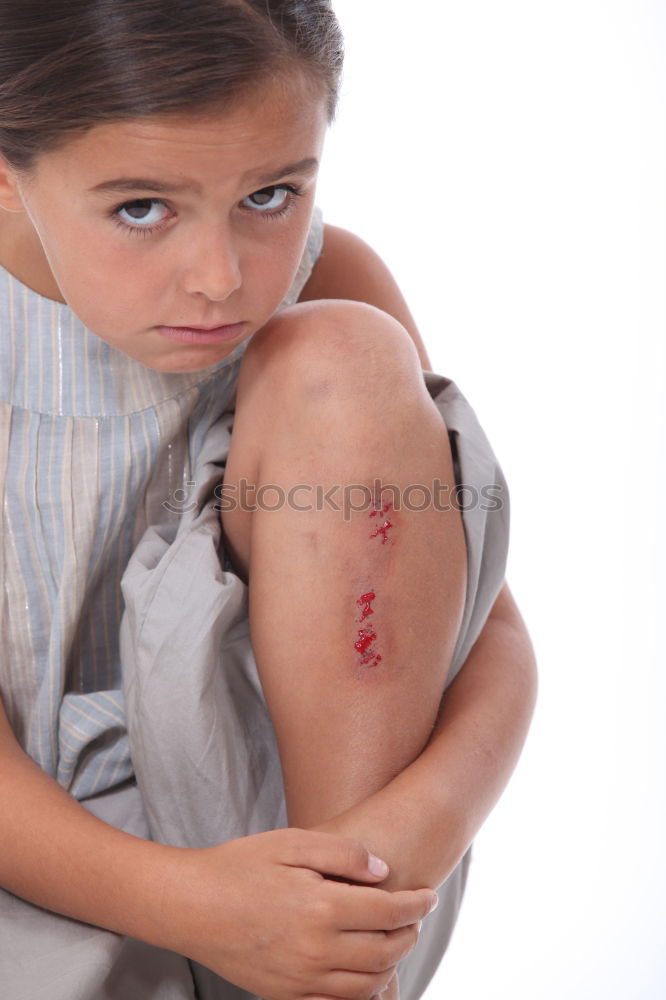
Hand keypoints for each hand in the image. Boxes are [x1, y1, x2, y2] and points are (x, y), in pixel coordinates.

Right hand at [157, 828, 435, 999]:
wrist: (190, 906)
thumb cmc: (239, 866)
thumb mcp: (292, 841)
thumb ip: (344, 853)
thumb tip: (383, 873)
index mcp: (321, 908)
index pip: (389, 913)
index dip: (417, 904)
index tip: (430, 894)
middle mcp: (316, 950)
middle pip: (385, 952)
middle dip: (408, 933)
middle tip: (414, 915)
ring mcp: (300, 979)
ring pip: (367, 985)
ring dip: (391, 965)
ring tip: (395, 942)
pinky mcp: (285, 995)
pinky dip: (362, 992)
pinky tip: (365, 972)